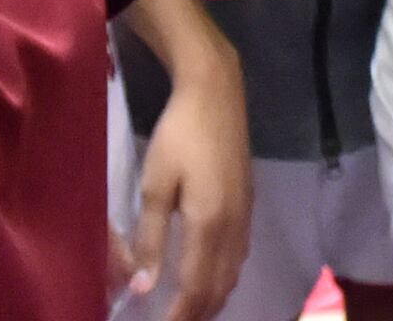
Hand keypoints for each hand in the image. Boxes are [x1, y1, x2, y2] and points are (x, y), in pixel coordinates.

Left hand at [130, 82, 254, 320]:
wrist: (216, 93)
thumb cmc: (178, 135)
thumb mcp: (154, 184)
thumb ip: (150, 238)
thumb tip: (144, 285)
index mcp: (209, 225)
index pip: (196, 287)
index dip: (180, 314)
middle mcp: (234, 227)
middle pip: (220, 287)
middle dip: (198, 313)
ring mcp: (245, 215)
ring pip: (233, 274)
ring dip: (212, 298)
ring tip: (189, 310)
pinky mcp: (248, 204)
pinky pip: (239, 256)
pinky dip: (223, 277)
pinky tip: (208, 276)